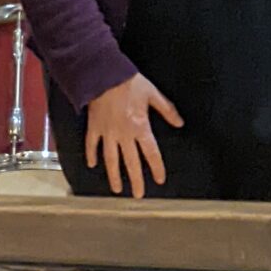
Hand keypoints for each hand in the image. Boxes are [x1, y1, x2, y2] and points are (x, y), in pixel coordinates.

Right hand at [84, 73, 182, 198]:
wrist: (103, 74)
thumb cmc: (128, 82)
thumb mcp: (152, 94)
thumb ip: (167, 110)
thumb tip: (179, 122)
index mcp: (140, 127)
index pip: (151, 154)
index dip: (156, 168)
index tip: (159, 179)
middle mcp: (123, 134)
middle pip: (131, 163)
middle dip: (135, 181)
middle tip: (138, 195)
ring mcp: (107, 132)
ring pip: (111, 159)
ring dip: (114, 176)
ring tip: (116, 189)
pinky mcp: (94, 127)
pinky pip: (91, 144)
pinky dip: (91, 155)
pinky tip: (92, 164)